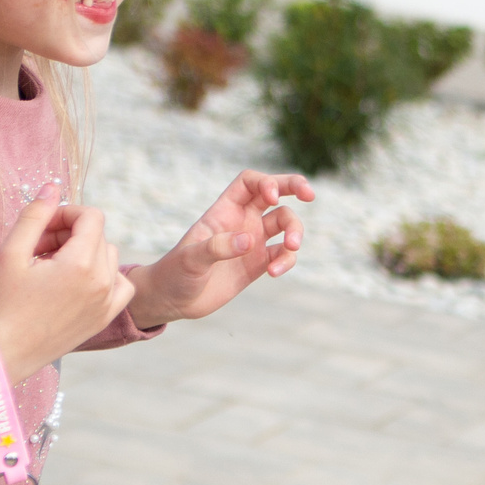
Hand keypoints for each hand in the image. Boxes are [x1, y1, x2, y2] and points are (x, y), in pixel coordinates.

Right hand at [0, 185, 131, 381]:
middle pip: (98, 235)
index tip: (42, 227)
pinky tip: (76, 281)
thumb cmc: (4, 301)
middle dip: (70, 233)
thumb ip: (35, 215)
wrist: (8, 351)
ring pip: (109, 256)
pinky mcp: (107, 316)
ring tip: (51, 266)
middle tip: (38, 248)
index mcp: (82, 264)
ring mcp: (109, 301)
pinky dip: (103, 275)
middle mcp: (104, 282)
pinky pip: (120, 283)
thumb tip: (53, 187)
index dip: (66, 213)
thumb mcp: (11, 252)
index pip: (91, 216)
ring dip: (84, 252)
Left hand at [124, 169, 314, 327]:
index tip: (273, 197)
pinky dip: (287, 261)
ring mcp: (253, 242)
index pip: (249, 183)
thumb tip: (249, 241)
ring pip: (285, 224)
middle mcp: (242, 222)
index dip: (265, 183)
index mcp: (224, 211)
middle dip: (294, 188)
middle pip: (276, 194)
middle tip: (310, 195)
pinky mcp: (259, 264)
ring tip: (291, 246)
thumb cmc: (175, 274)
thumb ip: (218, 247)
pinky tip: (274, 273)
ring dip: (295, 232)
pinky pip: (283, 255)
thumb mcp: (191, 260)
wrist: (174, 301)